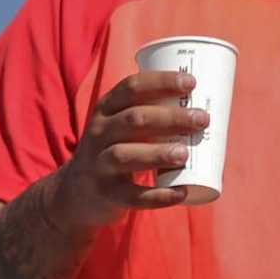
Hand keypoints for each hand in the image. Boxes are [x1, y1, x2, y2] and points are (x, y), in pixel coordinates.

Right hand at [45, 70, 211, 232]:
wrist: (75, 193)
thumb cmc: (112, 150)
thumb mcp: (118, 127)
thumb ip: (150, 115)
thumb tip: (203, 105)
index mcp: (105, 110)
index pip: (131, 88)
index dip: (160, 82)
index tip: (190, 82)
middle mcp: (98, 133)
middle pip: (134, 120)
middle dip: (170, 117)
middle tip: (202, 119)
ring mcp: (99, 165)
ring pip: (126, 155)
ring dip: (158, 153)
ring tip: (185, 153)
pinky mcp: (106, 194)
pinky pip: (133, 196)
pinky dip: (158, 196)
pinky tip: (181, 192)